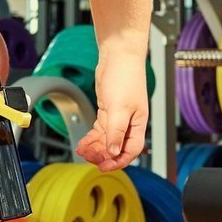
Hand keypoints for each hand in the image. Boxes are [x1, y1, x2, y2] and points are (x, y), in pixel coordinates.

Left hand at [74, 54, 147, 171]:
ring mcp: (118, 117)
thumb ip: (116, 131)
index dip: (118, 161)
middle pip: (117, 147)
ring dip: (96, 147)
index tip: (103, 166)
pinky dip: (92, 137)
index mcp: (138, 124)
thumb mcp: (119, 108)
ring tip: (83, 151)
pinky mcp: (108, 110)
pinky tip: (84, 142)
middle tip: (89, 158)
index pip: (131, 151)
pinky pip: (101, 130)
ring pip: (107, 140)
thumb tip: (113, 152)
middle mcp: (130, 122)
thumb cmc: (125, 77)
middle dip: (103, 155)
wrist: (118, 56)